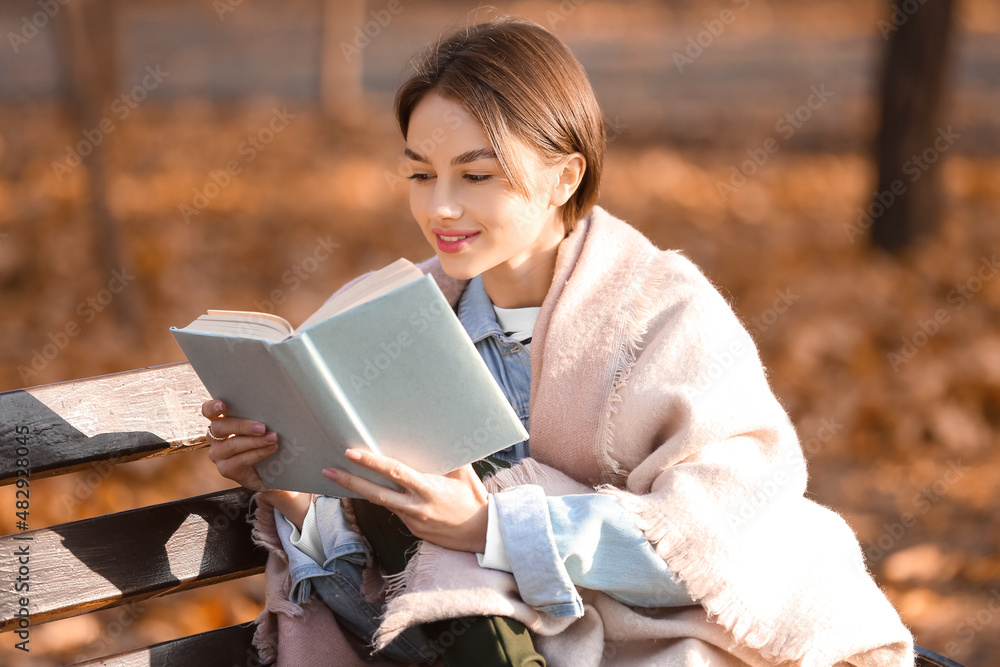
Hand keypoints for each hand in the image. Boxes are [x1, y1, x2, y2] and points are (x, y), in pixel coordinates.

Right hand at [201, 399, 312, 528]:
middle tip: (263, 427)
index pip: (208, 411)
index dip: (212, 407)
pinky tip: (271, 449)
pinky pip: (241, 460)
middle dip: (242, 426)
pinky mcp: (226, 469)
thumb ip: (258, 417)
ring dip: (255, 441)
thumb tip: (271, 407)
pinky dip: (258, 453)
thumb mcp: (260, 426)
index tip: (223, 405)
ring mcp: (218, 454)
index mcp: (221, 422)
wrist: (270, 471)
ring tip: (273, 438)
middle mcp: (215, 438)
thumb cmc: (265, 440)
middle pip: (220, 427)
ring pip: (232, 445)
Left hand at [324, 449, 488, 552]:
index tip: (352, 454)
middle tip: (328, 470)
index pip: (395, 473)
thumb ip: (449, 457)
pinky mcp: (412, 529)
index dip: (372, 463)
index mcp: (429, 489)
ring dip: (359, 490)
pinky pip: (393, 510)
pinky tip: (369, 489)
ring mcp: (412, 520)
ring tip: (338, 478)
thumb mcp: (464, 474)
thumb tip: (438, 435)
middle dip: (351, 481)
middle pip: (376, 493)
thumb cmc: (474, 499)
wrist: (482, 534)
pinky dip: (381, 499)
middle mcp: (416, 506)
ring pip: (380, 503)